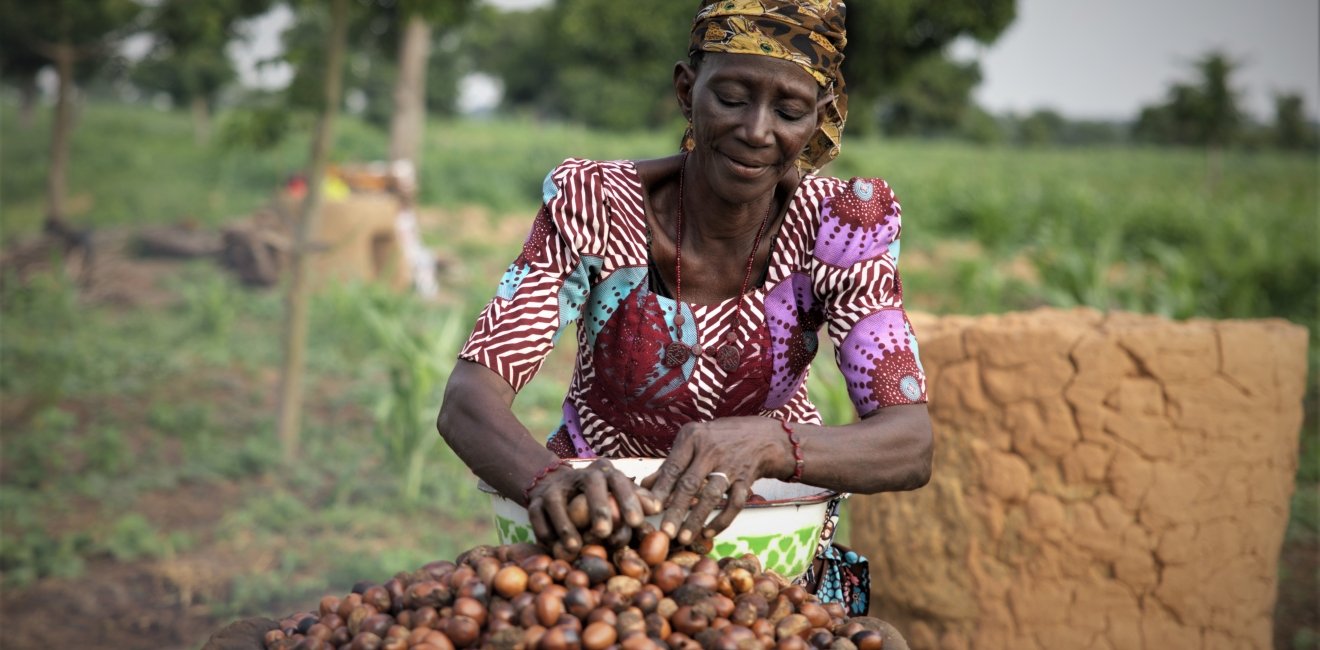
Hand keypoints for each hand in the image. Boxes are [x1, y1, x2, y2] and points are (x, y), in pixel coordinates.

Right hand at [526, 459, 659, 552]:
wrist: (555, 486)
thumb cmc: (597, 496)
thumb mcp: (617, 494)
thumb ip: (637, 500)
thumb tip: (658, 508)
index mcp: (604, 472)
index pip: (619, 481)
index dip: (629, 500)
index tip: (637, 522)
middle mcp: (580, 474)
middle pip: (591, 484)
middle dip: (598, 507)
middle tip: (604, 532)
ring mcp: (555, 487)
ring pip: (558, 502)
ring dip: (566, 526)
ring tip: (574, 547)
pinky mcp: (534, 501)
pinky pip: (537, 516)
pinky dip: (545, 532)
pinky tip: (552, 547)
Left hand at [641, 417, 786, 545]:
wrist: (763, 436)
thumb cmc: (720, 439)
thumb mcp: (694, 442)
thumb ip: (670, 464)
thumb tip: (644, 485)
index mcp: (692, 438)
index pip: (672, 467)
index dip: (661, 490)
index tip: (650, 510)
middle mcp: (711, 449)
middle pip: (690, 483)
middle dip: (676, 510)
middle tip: (664, 532)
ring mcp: (731, 464)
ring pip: (712, 495)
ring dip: (696, 519)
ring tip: (684, 538)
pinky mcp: (747, 478)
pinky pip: (734, 503)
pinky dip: (722, 520)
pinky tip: (708, 533)